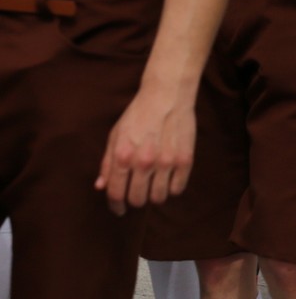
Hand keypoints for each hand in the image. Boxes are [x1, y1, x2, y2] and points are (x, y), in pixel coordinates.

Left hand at [96, 82, 196, 214]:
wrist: (167, 94)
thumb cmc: (139, 114)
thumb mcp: (115, 135)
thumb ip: (107, 163)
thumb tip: (101, 187)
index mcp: (122, 156)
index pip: (115, 193)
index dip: (115, 206)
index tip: (119, 210)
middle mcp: (143, 162)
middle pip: (137, 199)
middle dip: (135, 200)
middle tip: (139, 194)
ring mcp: (166, 161)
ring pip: (158, 198)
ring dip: (154, 196)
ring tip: (155, 187)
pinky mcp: (185, 159)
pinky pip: (177, 188)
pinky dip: (172, 188)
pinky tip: (169, 180)